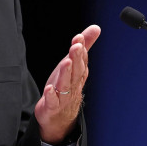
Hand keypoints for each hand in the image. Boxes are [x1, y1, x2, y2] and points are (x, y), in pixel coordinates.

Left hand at [35, 25, 100, 144]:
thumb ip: (84, 46)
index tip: (79, 38)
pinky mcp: (52, 106)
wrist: (60, 117)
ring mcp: (63, 96)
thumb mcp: (74, 65)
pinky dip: (52, 95)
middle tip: (76, 46)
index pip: (81, 60)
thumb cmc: (66, 87)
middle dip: (76, 58)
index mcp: (78, 74)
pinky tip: (49, 88)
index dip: (81, 49)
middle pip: (76, 70)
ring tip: (66, 62)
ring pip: (66, 84)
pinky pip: (53, 101)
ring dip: (66, 73)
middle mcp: (73, 84)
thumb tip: (96, 28)